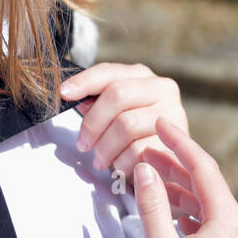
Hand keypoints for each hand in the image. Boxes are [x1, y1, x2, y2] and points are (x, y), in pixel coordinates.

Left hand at [58, 63, 188, 182]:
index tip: (63, 94)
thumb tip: (73, 97)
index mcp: (143, 76)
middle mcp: (162, 88)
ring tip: (100, 160)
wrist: (165, 163)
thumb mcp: (114, 113)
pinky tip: (120, 166)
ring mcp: (171, 114)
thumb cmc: (134, 135)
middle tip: (83, 144)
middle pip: (117, 94)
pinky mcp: (174, 142)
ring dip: (105, 148)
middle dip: (93, 122)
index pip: (109, 72)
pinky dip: (121, 162)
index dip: (84, 81)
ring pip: (126, 124)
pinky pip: (137, 150)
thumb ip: (96, 102)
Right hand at [134, 117, 237, 237]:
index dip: (179, 141)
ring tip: (152, 180)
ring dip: (180, 190)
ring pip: (209, 204)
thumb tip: (144, 171)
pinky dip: (190, 212)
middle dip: (175, 165)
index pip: (203, 166)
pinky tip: (174, 213)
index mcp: (230, 221)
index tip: (161, 123)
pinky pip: (212, 223)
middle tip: (147, 152)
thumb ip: (154, 208)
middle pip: (206, 183)